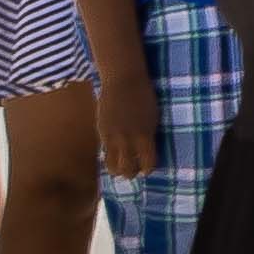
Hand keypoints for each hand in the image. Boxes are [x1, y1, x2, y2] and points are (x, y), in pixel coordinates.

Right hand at [92, 67, 160, 183]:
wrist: (124, 80)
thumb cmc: (144, 97)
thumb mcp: (153, 118)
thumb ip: (148, 136)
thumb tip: (144, 153)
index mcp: (145, 135)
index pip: (147, 163)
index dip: (148, 169)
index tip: (147, 169)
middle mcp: (127, 139)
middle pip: (127, 169)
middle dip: (132, 173)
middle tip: (134, 170)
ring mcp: (112, 136)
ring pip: (111, 166)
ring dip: (117, 170)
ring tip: (121, 167)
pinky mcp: (101, 131)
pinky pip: (104, 152)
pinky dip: (109, 157)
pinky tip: (113, 155)